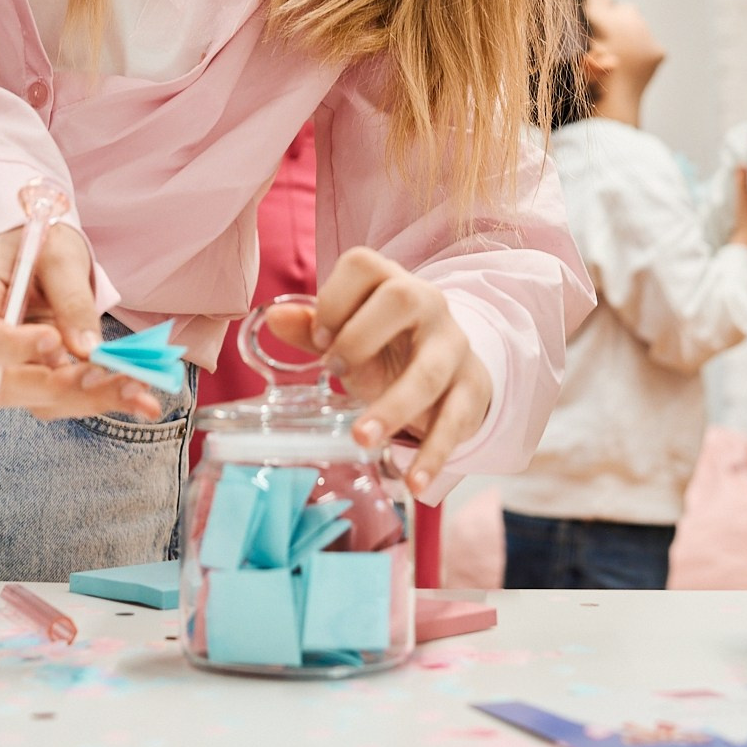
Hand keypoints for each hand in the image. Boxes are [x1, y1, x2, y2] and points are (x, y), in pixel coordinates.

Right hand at [0, 224, 159, 421]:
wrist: (31, 255)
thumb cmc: (34, 245)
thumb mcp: (55, 255)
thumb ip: (69, 297)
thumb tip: (89, 349)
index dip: (9, 346)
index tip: (53, 340)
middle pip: (6, 385)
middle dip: (60, 386)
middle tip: (106, 374)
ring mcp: (7, 372)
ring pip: (41, 402)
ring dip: (91, 399)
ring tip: (140, 391)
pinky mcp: (38, 382)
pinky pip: (65, 398)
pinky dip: (102, 398)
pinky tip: (140, 398)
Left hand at [264, 248, 490, 498]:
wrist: (451, 373)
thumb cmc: (389, 349)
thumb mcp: (350, 337)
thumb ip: (312, 328)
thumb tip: (273, 317)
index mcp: (390, 282)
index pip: (363, 265)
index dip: (333, 298)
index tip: (317, 339)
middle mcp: (428, 304)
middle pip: (403, 298)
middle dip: (361, 338)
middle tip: (334, 373)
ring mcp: (455, 345)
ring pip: (430, 368)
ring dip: (394, 406)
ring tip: (362, 439)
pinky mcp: (473, 388)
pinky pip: (456, 419)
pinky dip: (434, 453)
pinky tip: (414, 481)